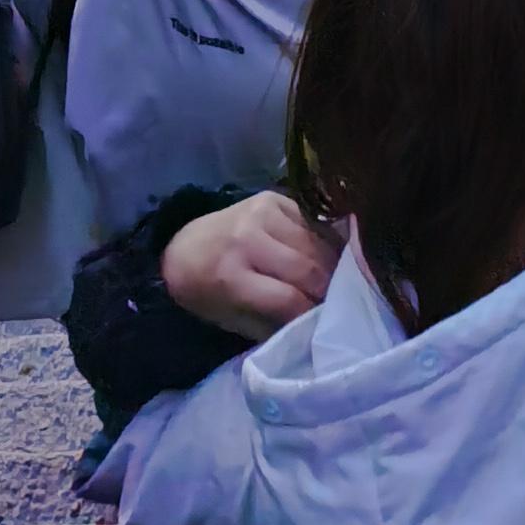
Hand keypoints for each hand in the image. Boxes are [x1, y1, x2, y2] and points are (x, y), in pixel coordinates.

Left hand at [162, 189, 339, 339]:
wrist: (185, 249)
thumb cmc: (209, 293)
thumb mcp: (232, 320)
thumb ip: (273, 324)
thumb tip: (316, 327)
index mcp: (230, 276)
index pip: (288, 298)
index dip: (311, 313)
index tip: (325, 323)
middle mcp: (247, 238)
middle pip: (307, 268)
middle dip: (327, 289)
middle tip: (338, 303)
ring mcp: (262, 212)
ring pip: (316, 242)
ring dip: (331, 265)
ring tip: (338, 281)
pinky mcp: (273, 198)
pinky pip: (312, 222)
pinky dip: (324, 242)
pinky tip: (327, 257)